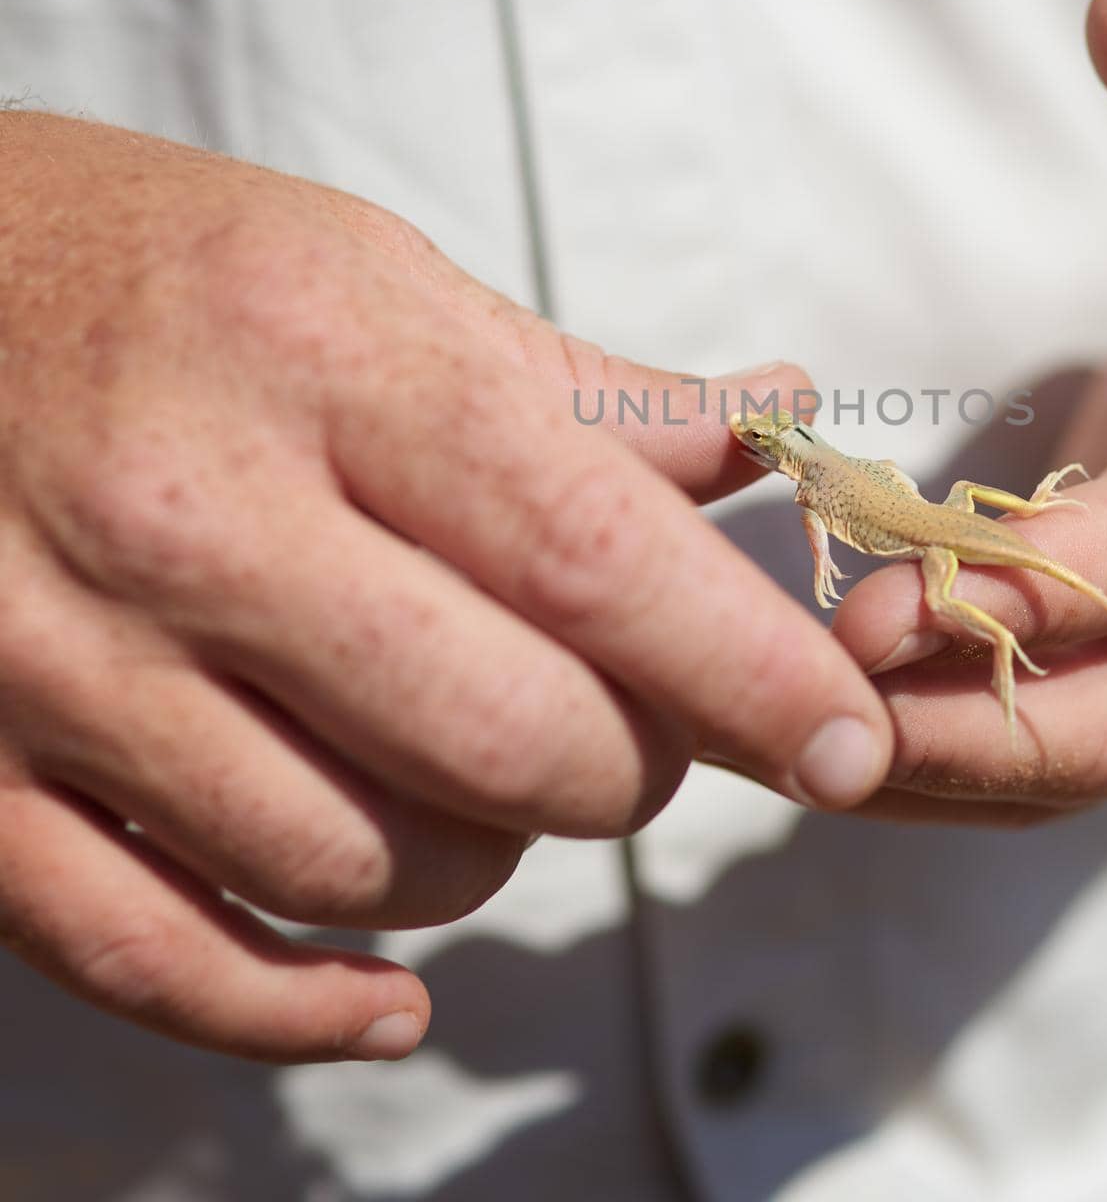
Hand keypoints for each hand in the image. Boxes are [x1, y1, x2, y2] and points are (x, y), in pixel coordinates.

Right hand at [0, 115, 890, 1057]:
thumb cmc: (169, 272)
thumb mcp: (380, 280)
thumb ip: (586, 392)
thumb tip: (782, 425)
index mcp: (322, 365)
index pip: (589, 558)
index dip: (748, 672)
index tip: (852, 745)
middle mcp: (187, 520)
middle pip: (504, 739)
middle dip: (631, 767)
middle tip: (642, 726)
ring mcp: (58, 666)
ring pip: (364, 865)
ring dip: (488, 854)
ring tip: (489, 773)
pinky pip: (161, 963)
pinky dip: (304, 1008)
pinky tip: (388, 998)